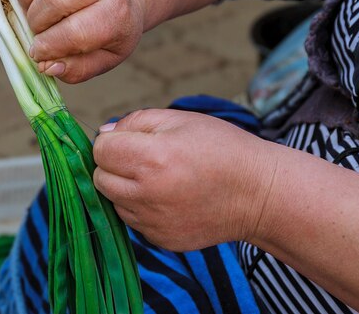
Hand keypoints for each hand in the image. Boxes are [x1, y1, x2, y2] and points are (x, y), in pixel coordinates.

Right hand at [1, 0, 144, 82]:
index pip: (78, 30)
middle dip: (38, 22)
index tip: (39, 54)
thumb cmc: (110, 32)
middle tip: (38, 32)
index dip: (51, 46)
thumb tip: (47, 66)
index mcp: (116, 14)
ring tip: (30, 9)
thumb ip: (78, 69)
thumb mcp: (106, 58)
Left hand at [92, 109, 275, 250]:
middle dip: (113, 165)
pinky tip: (167, 197)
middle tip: (141, 158)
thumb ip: (134, 122)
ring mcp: (153, 222)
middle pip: (100, 178)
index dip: (111, 141)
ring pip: (113, 200)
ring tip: (157, 178)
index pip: (100, 150)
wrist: (259, 194)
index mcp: (151, 158)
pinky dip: (140, 208)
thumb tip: (103, 135)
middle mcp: (147, 194)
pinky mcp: (160, 239)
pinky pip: (132, 220)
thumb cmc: (221, 148)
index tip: (129, 140)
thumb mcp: (180, 120)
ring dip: (124, 187)